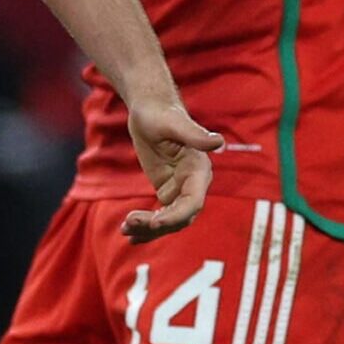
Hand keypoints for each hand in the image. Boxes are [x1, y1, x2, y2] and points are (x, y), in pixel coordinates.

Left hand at [120, 98, 224, 241]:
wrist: (150, 109)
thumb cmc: (161, 112)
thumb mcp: (173, 122)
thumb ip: (194, 134)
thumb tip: (218, 141)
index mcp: (199, 170)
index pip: (193, 202)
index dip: (176, 216)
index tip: (154, 223)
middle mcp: (193, 184)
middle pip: (180, 217)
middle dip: (156, 225)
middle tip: (128, 224)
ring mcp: (180, 190)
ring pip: (169, 220)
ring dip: (148, 230)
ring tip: (124, 230)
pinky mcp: (167, 190)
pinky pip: (159, 214)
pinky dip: (145, 226)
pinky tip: (128, 234)